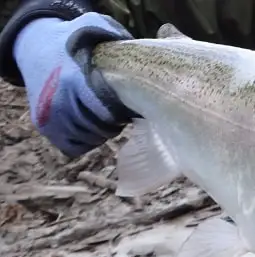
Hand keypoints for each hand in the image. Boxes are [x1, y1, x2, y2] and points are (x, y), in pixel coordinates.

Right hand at [13, 12, 134, 156]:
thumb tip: (136, 52)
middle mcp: (58, 102)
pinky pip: (74, 147)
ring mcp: (49, 117)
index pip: (107, 111)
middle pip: (101, 128)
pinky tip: (92, 126)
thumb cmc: (72, 39)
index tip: (128, 104)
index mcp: (73, 80)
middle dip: (115, 122)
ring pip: (89, 139)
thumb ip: (113, 36)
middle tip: (120, 112)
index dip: (122, 112)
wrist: (35, 46)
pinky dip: (86, 141)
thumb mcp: (92, 26)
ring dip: (102, 132)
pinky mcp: (44, 126)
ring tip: (107, 117)